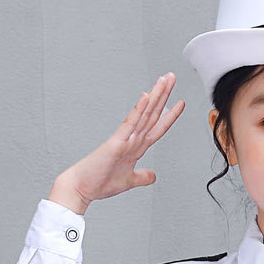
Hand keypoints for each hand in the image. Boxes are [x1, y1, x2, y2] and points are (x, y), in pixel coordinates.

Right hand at [55, 72, 184, 207]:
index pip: (157, 127)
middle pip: (152, 114)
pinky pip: (129, 124)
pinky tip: (146, 97)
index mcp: (136, 147)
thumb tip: (153, 176)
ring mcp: (124, 139)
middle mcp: (132, 139)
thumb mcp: (130, 181)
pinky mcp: (115, 143)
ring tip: (164, 80)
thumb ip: (142, 176)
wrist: (82, 187)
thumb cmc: (100, 182)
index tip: (180, 103)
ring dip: (155, 96)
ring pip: (144, 114)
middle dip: (164, 96)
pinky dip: (139, 110)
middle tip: (171, 77)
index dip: (170, 115)